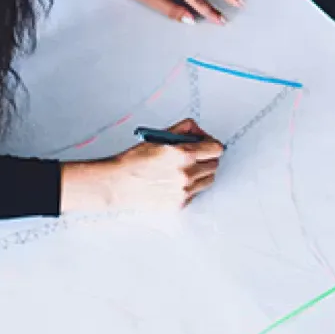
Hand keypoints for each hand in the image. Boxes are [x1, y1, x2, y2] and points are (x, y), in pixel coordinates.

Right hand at [60, 119, 223, 212]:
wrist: (119, 184)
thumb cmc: (135, 160)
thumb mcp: (159, 137)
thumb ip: (183, 130)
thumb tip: (198, 131)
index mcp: (182, 154)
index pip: (215, 149)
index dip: (211, 144)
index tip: (207, 144)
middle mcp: (186, 174)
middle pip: (214, 165)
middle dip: (206, 158)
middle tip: (195, 155)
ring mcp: (184, 191)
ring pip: (208, 180)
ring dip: (201, 172)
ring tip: (185, 168)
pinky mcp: (180, 204)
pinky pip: (196, 192)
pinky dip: (191, 186)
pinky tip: (176, 181)